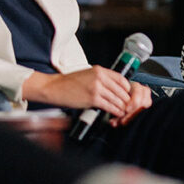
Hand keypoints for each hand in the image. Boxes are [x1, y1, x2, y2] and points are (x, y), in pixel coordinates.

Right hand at [22, 66, 151, 122]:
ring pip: (117, 99)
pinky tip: (117, 114)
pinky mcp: (93, 99)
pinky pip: (110, 106)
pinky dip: (115, 111)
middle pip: (121, 90)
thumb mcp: (88, 74)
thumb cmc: (69, 82)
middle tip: (129, 106)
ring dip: (122, 107)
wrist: (55, 87)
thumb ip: (101, 79)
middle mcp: (100, 77)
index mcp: (100, 70)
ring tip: (124, 111)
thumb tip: (115, 88)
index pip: (121, 79)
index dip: (127, 89)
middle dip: (127, 100)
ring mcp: (97, 88)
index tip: (128, 95)